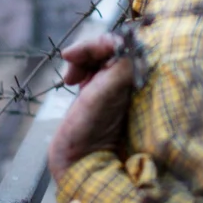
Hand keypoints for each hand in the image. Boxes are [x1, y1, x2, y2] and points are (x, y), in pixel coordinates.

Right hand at [48, 34, 134, 183]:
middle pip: (106, 46)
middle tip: (69, 62)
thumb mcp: (108, 92)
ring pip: (95, 55)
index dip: (96, 43)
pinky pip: (88, 67)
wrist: (77, 159)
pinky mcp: (95, 91)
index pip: (120, 42)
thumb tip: (123, 43)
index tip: (74, 54)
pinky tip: (70, 81)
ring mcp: (109, 85)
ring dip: (79, 59)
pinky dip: (77, 68)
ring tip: (69, 78)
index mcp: (133, 77)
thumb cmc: (92, 128)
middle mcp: (124, 79)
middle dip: (85, 51)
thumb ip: (121, 65)